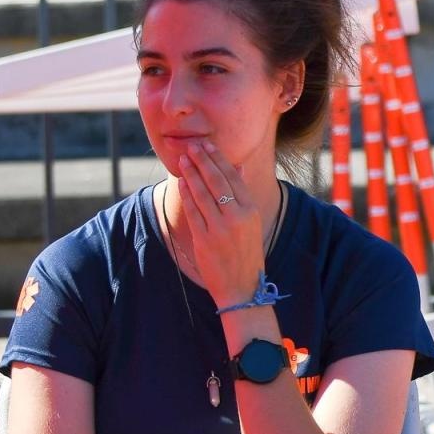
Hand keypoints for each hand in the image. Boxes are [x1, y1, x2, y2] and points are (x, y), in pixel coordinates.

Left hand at [177, 140, 266, 305]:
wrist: (242, 287)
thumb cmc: (247, 254)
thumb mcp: (251, 223)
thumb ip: (243, 195)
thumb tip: (238, 168)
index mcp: (251, 211)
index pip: (233, 178)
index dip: (218, 160)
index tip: (208, 146)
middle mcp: (237, 217)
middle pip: (217, 181)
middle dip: (202, 161)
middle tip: (191, 146)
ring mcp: (220, 228)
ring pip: (202, 193)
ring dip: (191, 174)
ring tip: (183, 159)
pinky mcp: (205, 238)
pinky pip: (193, 211)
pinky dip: (186, 194)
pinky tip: (181, 182)